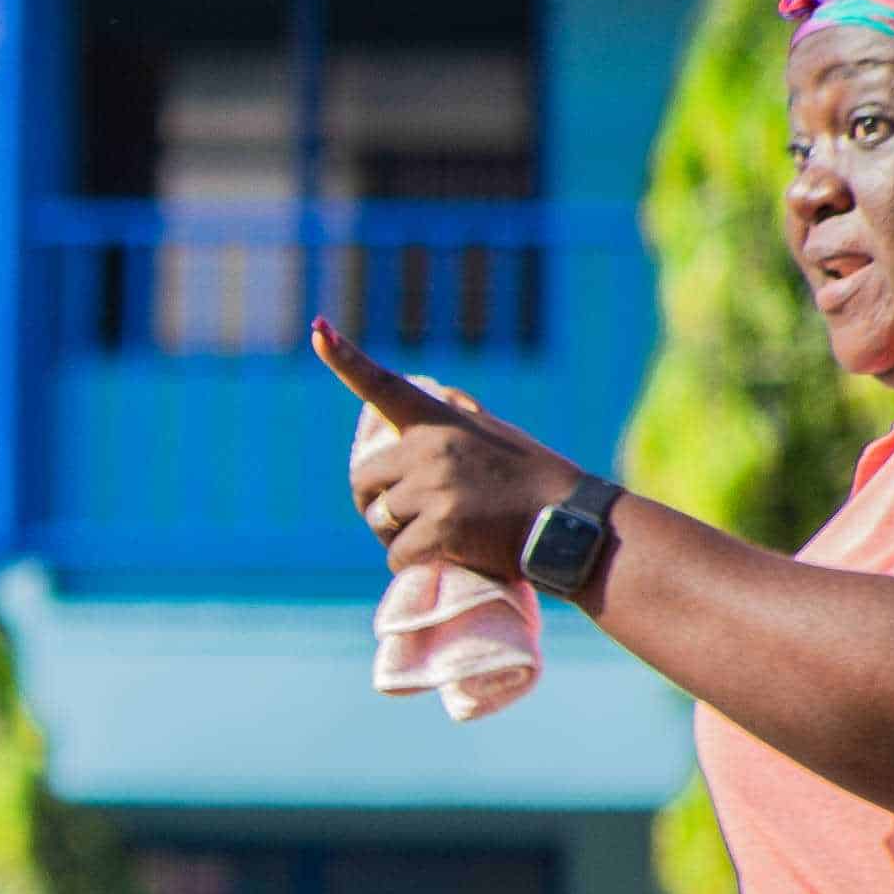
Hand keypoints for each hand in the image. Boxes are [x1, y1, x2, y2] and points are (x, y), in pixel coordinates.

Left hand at [316, 319, 587, 586]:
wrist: (575, 523)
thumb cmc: (535, 480)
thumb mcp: (498, 435)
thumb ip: (461, 420)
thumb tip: (445, 395)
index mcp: (442, 422)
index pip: (384, 386)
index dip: (346, 358)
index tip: (319, 330)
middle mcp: (432, 447)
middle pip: (363, 481)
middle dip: (375, 504)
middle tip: (404, 519)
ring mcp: (436, 487)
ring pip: (380, 520)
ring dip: (397, 537)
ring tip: (440, 536)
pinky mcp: (442, 527)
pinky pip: (397, 555)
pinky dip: (412, 564)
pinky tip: (446, 557)